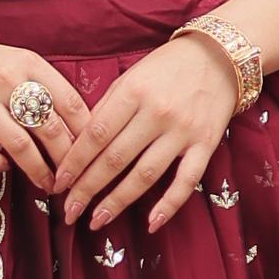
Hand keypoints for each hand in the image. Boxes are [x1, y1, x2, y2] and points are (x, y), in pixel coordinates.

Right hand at [0, 17, 93, 191]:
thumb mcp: (17, 61)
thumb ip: (44, 86)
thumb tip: (80, 125)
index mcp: (28, 63)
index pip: (70, 102)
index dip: (87, 133)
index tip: (94, 154)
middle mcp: (6, 80)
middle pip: (50, 127)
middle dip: (67, 160)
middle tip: (74, 179)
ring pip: (19, 144)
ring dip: (38, 170)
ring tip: (48, 184)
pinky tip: (3, 167)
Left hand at [54, 30, 238, 234]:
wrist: (220, 56)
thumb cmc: (167, 66)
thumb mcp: (131, 76)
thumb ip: (107, 107)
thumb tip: (80, 144)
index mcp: (133, 92)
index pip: (96, 134)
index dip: (74, 162)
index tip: (58, 183)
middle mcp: (157, 112)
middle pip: (115, 159)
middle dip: (88, 188)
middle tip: (69, 211)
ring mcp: (183, 131)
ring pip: (145, 174)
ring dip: (118, 201)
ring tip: (96, 220)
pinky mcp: (206, 144)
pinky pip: (186, 180)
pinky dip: (169, 204)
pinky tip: (151, 223)